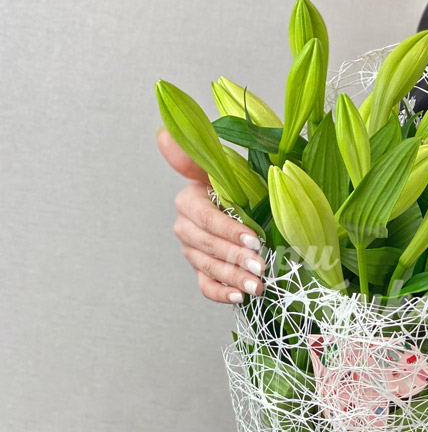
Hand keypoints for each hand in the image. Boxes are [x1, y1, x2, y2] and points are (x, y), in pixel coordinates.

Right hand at [155, 126, 264, 302]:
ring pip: (209, 268)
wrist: (244, 207)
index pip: (206, 219)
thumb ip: (194, 155)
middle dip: (236, 257)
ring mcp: (192, 252)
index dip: (229, 230)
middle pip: (209, 246)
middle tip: (261, 266)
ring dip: (234, 278)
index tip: (254, 239)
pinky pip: (206, 287)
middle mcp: (185, 227)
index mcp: (189, 201)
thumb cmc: (237, 186)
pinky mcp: (201, 271)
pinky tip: (239, 297)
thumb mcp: (220, 168)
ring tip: (258, 286)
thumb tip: (163, 134)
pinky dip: (221, 294)